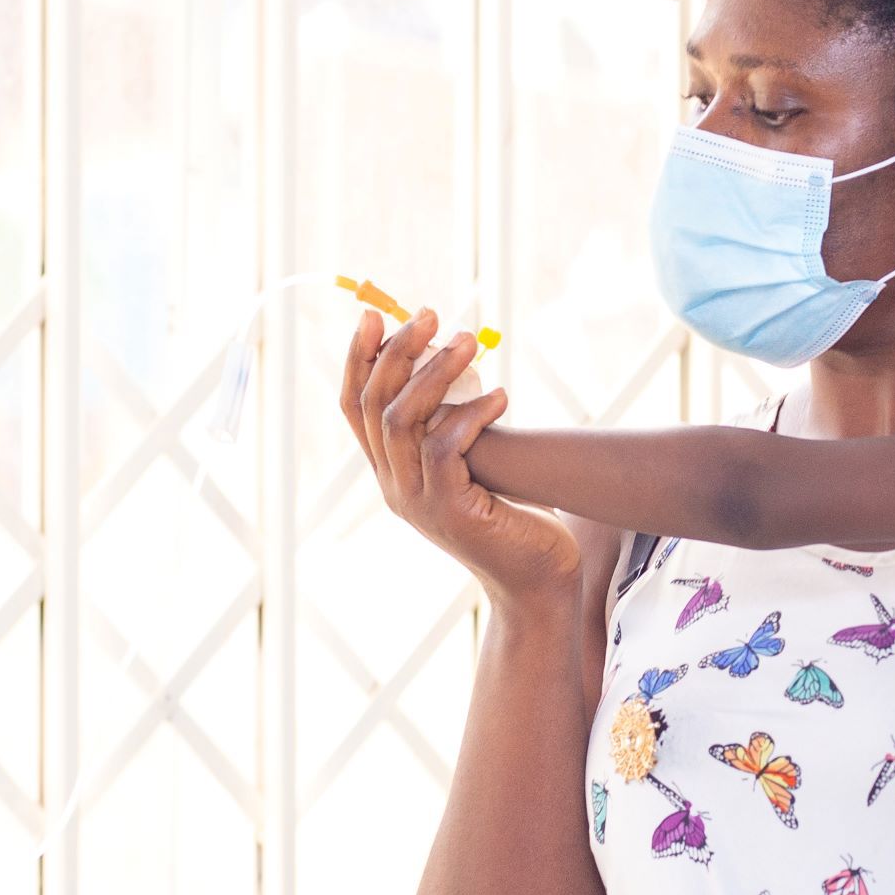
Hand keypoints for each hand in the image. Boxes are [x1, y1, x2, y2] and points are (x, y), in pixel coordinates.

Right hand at [340, 308, 578, 602]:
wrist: (539, 579)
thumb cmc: (514, 513)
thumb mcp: (473, 462)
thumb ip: (452, 425)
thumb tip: (454, 359)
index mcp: (391, 472)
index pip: (354, 407)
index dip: (358, 359)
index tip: (374, 315)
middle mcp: (394, 486)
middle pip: (375, 405)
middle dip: (398, 351)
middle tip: (430, 314)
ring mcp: (418, 502)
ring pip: (403, 421)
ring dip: (436, 373)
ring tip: (471, 341)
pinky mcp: (451, 511)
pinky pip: (446, 448)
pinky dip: (471, 415)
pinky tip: (502, 399)